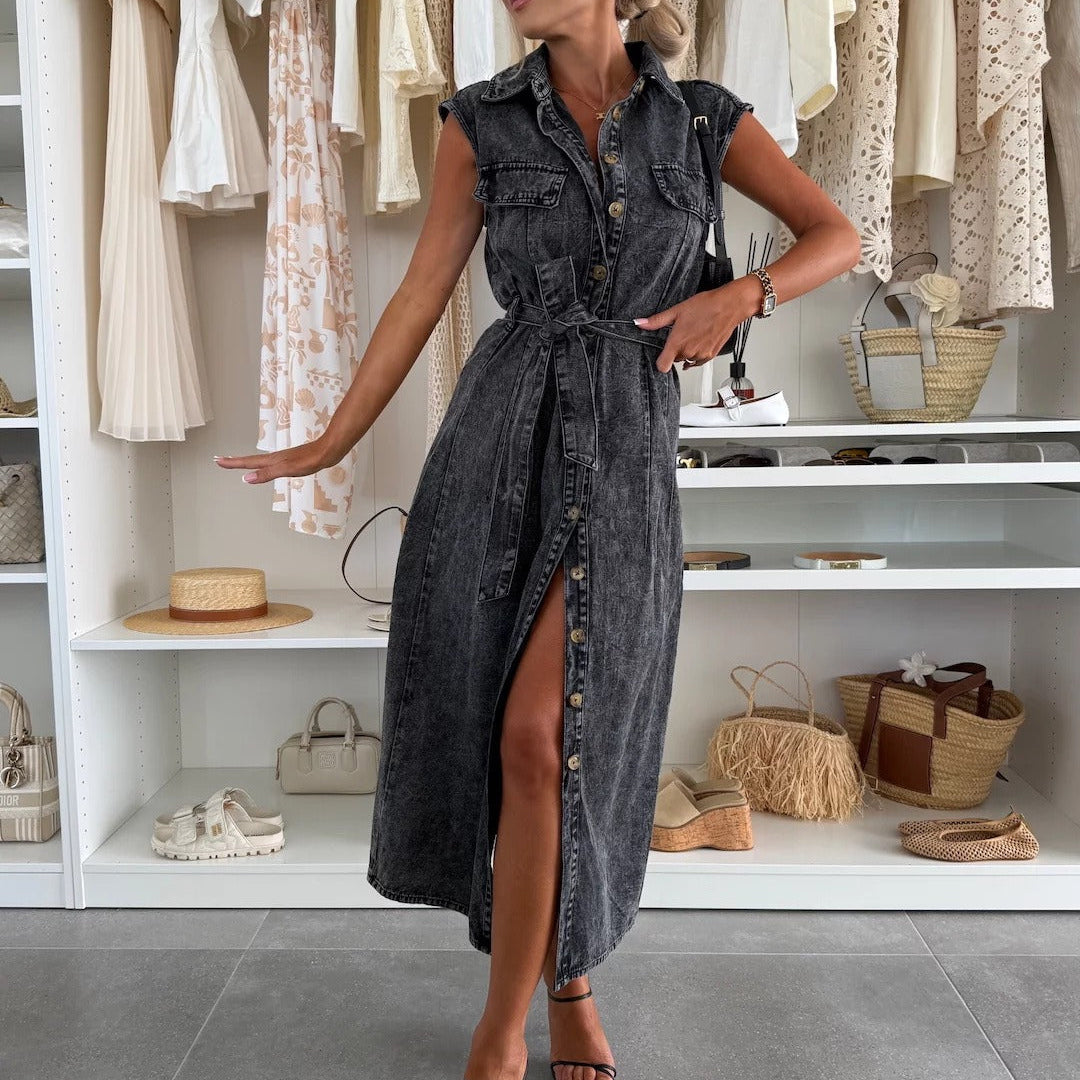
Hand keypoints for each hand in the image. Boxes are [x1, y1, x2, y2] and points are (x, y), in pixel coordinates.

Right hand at [215, 436, 331, 484]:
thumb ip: (266, 474)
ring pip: (260, 461)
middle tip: (220, 460)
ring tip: (238, 463)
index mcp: (272, 461)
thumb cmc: (310, 460)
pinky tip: (266, 467)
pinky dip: (262, 465)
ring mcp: (283, 459)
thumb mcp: (286, 469)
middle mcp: (275, 458)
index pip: (248, 463)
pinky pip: (271, 463)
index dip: (233, 463)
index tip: (218, 461)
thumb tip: (246, 479)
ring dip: (247, 462)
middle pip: (250, 460)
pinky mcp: (292, 460)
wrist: (328, 451)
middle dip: (235, 461)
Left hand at [634, 278, 756, 372]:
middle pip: (675, 360)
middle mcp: (689, 352)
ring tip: (693, 333)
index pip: (662, 366)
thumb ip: (656, 321)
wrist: (730, 305)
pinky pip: (699, 360)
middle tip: (681, 334)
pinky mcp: (711, 355)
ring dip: (688, 350)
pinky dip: (698, 352)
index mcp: (678, 343)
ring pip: (687, 359)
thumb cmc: (706, 306)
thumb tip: (639, 323)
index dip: (660, 361)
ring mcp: (701, 355)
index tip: (662, 355)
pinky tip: (701, 338)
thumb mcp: (677, 310)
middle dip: (676, 350)